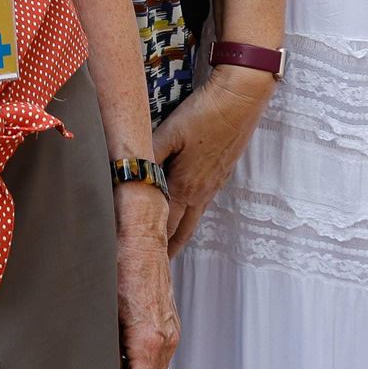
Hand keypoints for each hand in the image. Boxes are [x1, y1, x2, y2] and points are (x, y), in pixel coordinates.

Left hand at [113, 184, 177, 368]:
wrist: (142, 232)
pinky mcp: (169, 323)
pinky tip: (125, 357)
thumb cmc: (123, 260)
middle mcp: (166, 337)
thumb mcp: (105, 306)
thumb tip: (98, 358)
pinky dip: (144, 362)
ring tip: (115, 367)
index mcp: (150, 338)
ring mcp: (171, 331)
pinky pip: (160, 355)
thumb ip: (106, 341)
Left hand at [153, 69, 274, 253]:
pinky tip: (185, 213)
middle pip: (182, 230)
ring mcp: (213, 185)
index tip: (143, 261)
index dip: (154, 244)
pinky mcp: (220, 174)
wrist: (240, 102)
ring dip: (181, 234)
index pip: (165, 226)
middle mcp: (200, 192)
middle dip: (168, 248)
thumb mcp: (169, 133)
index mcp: (184, 186)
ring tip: (169, 247)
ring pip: (193, 218)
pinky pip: (202, 204)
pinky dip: (191, 215)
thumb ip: (148, 156)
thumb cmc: (202, 116)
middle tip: (156, 266)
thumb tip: (127, 173)